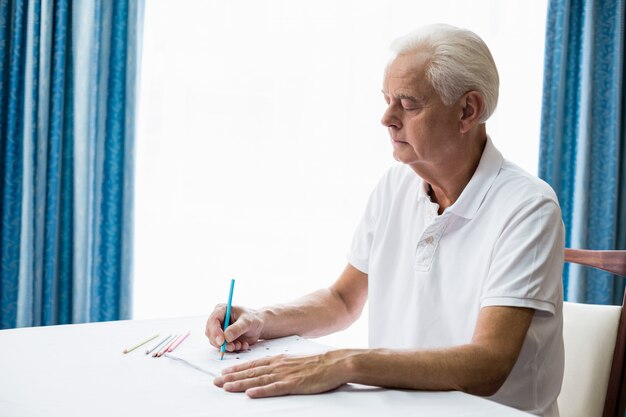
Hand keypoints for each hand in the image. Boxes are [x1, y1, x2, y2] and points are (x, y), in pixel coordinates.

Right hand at [205, 304, 263, 351]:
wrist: (259, 326)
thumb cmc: (253, 319)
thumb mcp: (247, 322)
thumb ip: (237, 328)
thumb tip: (226, 337)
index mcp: (221, 310)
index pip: (213, 320)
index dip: (215, 331)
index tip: (222, 341)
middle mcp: (218, 320)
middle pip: (211, 333)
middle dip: (221, 342)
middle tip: (232, 346)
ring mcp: (220, 330)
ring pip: (216, 342)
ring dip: (228, 347)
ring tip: (240, 344)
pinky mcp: (223, 339)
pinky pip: (223, 347)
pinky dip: (232, 349)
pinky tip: (242, 345)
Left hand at [213, 351, 349, 397]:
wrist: (335, 362)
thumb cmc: (317, 363)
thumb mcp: (295, 360)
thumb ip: (281, 365)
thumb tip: (268, 371)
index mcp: (278, 359)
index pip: (253, 364)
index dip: (237, 369)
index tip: (223, 372)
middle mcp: (278, 365)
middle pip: (251, 372)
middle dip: (231, 377)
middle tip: (215, 382)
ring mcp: (285, 375)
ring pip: (258, 380)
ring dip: (240, 384)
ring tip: (226, 388)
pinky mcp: (294, 385)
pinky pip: (274, 389)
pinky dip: (261, 391)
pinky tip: (250, 394)